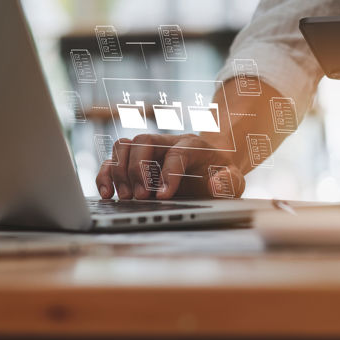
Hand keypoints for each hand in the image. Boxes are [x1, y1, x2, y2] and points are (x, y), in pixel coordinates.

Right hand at [95, 133, 245, 199]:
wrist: (212, 161)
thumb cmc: (221, 171)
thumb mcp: (233, 179)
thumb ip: (228, 182)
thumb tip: (214, 184)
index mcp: (193, 145)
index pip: (177, 152)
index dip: (168, 173)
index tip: (163, 196)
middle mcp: (167, 142)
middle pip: (144, 141)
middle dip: (139, 170)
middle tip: (141, 197)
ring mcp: (149, 151)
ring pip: (124, 146)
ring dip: (119, 171)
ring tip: (125, 197)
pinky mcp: (135, 161)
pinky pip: (112, 159)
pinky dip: (105, 174)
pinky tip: (107, 193)